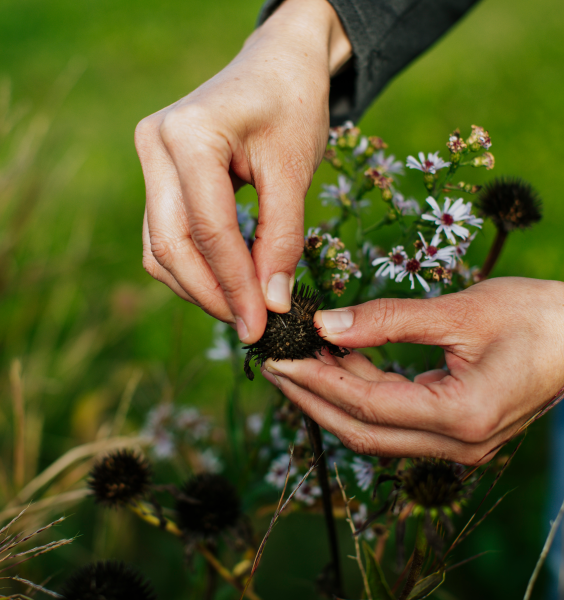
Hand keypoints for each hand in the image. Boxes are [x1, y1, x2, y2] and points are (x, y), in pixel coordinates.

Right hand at [135, 0, 350, 342]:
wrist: (276, 66)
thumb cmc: (292, 106)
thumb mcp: (294, 170)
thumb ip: (282, 238)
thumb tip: (272, 304)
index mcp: (188, 134)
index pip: (209, 230)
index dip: (235, 286)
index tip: (260, 327)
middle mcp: (154, 146)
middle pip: (170, 245)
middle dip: (211, 295)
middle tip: (250, 327)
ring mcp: (150, 161)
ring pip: (160, 247)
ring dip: (198, 286)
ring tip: (242, 308)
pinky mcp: (157, 176)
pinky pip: (164, 235)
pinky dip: (194, 265)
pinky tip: (226, 280)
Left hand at [261, 277, 563, 463]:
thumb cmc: (536, 317)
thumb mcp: (460, 310)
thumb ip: (388, 319)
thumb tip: (326, 324)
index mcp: (462, 416)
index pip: (367, 405)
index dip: (316, 382)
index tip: (277, 360)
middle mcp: (458, 444)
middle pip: (362, 431)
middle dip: (312, 399)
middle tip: (274, 367)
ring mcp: (458, 444)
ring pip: (375, 430)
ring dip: (333, 397)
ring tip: (301, 360)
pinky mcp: (457, 432)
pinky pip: (395, 420)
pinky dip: (363, 394)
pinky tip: (342, 363)